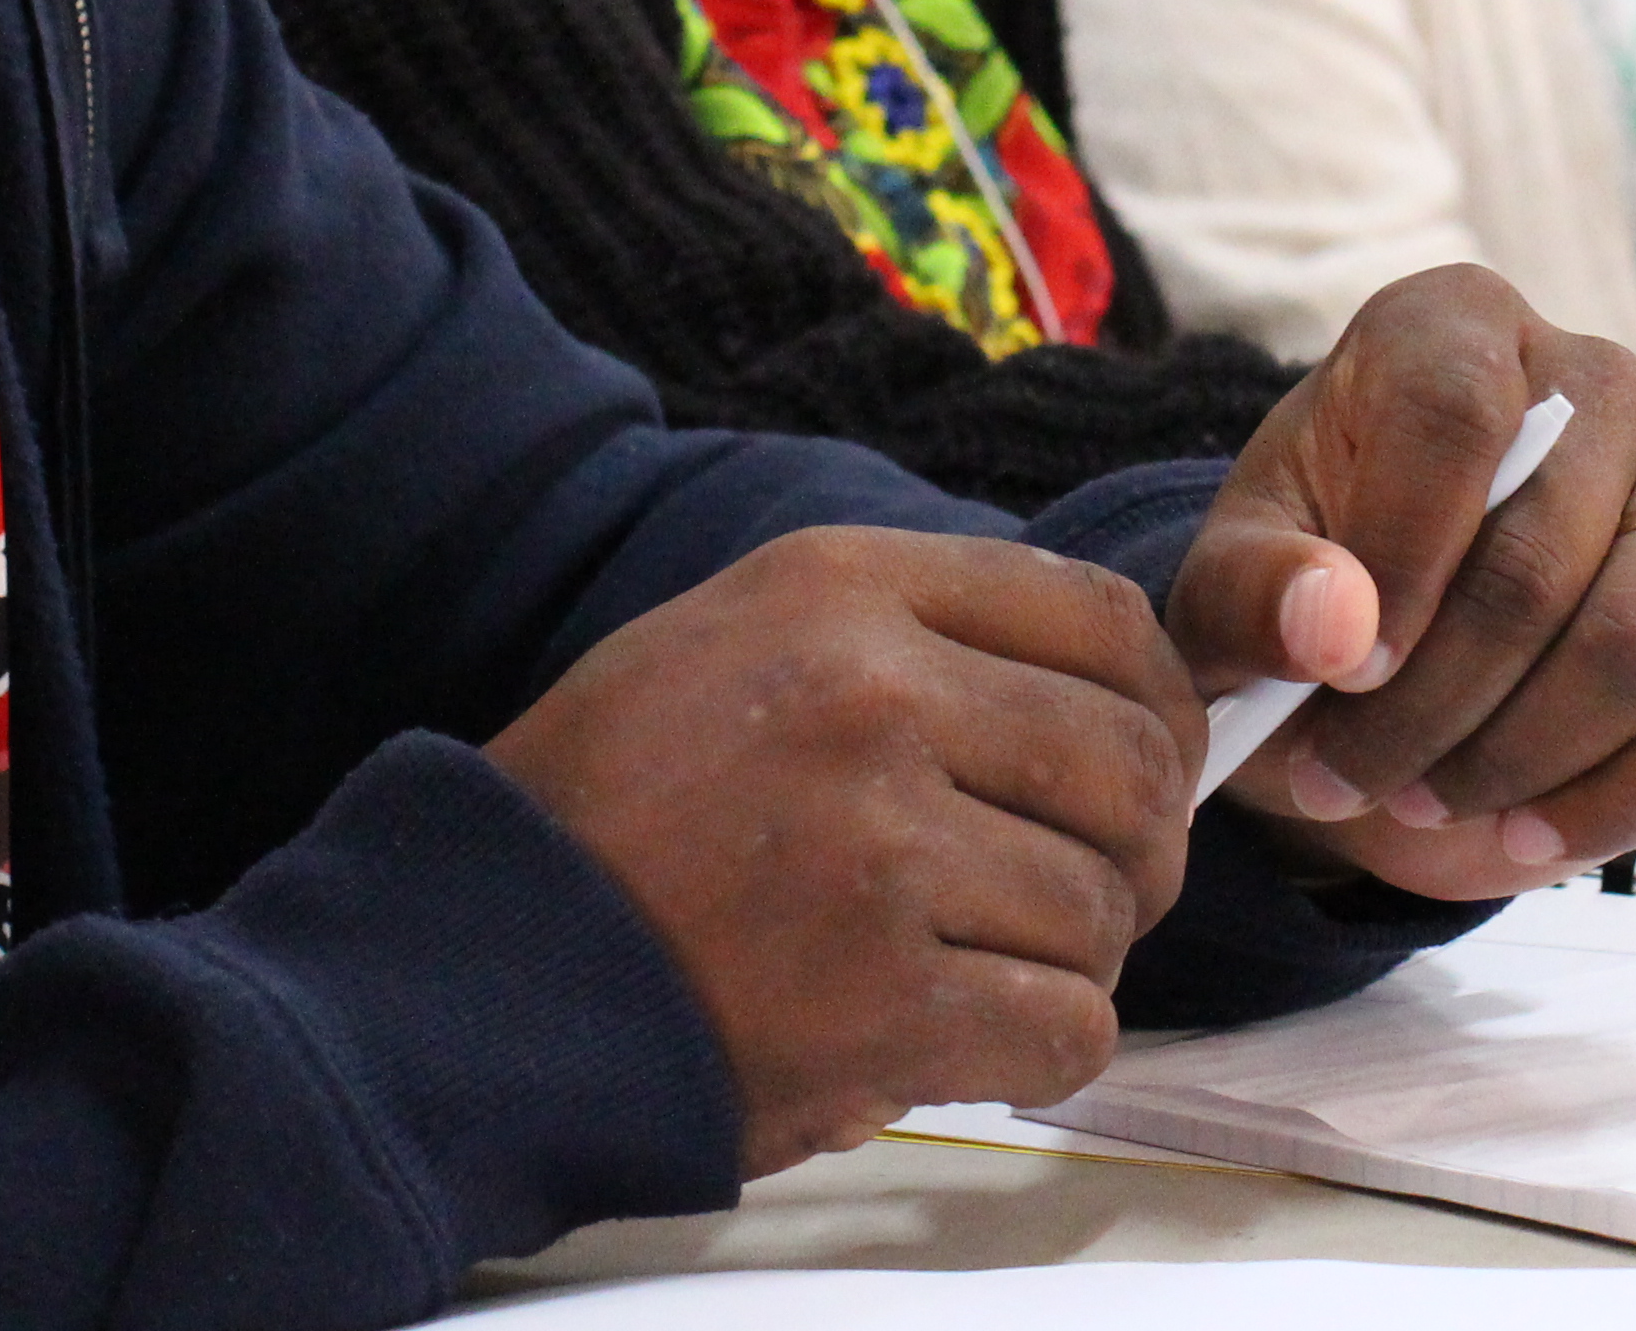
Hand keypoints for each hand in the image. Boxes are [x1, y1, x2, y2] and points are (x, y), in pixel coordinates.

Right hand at [486, 527, 1200, 1172]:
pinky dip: (1043, 1048)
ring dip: (1073, 957)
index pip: (1100, 618)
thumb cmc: (607, 811)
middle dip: (1136, 845)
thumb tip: (1098, 688)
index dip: (1154, 703)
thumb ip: (908, 636)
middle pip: (1129, 763)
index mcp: (841, 587)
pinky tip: (969, 1039)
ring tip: (982, 966)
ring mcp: (881, 846)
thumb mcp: (736, 635)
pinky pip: (1068, 1023)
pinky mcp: (884, 995)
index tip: (1142, 760)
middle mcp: (873, 694)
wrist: (480, 961)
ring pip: (1105, 905)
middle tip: (1083, 890)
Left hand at [1171, 265, 1635, 905]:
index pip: (1458, 412)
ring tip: (1421, 797)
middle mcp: (1596, 390)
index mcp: (1456, 330)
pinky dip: (1628, 804)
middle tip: (1348, 776)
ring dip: (1520, 754)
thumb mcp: (1230, 588)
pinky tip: (1528, 833)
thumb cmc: (1303, 595)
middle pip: (1545, 553)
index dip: (1402, 554)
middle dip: (1437, 698)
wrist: (1372, 677)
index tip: (1344, 670)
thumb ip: (1255, 591)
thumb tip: (1333, 625)